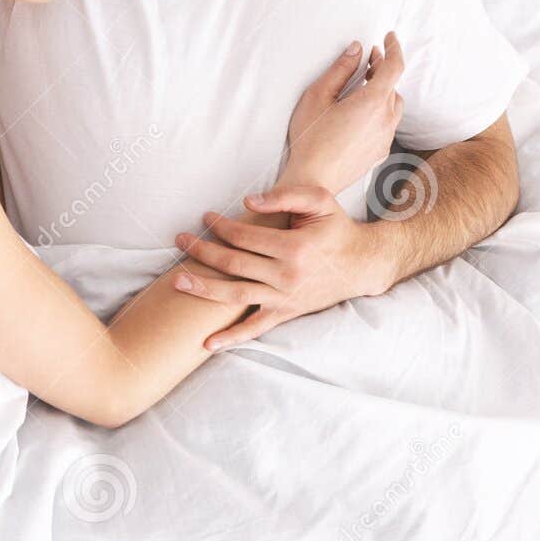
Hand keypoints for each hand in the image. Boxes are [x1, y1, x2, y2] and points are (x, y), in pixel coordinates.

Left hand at [172, 185, 395, 350]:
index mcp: (294, 247)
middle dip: (202, 252)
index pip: (244, 237)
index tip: (205, 218)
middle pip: (233, 265)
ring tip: (177, 281)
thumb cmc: (336, 227)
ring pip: (236, 295)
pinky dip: (232, 337)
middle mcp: (287, 276)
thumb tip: (247, 202)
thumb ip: (284, 196)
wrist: (362, 264)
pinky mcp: (286, 312)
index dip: (220, 226)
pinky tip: (207, 344)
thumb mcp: (319, 200)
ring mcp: (285, 298)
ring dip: (204, 289)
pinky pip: (255, 329)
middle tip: (180, 240)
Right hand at [282, 32, 404, 193]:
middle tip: (368, 61)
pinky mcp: (380, 152)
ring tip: (364, 88)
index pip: (395, 66)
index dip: (394, 48)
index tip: (389, 38)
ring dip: (383, 92)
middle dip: (383, 69)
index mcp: (373, 101)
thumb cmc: (310, 137)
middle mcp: (386, 119)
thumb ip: (340, 69)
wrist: (313, 180)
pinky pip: (387, 125)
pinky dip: (380, 112)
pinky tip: (360, 115)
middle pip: (393, 86)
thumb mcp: (318, 95)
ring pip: (393, 106)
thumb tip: (356, 49)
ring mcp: (386, 138)